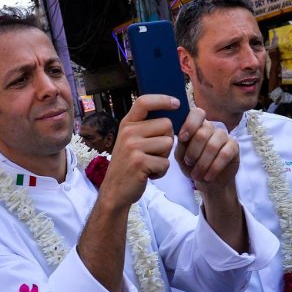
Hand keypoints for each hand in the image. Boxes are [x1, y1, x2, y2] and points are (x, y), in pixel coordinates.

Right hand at [98, 95, 177, 210]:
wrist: (114, 191)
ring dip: (164, 157)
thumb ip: (145, 127)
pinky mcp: (140, 162)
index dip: (162, 99)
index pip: (144, 102)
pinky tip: (148, 174)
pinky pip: (165, 162)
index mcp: (126, 124)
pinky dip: (161, 171)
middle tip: (152, 153)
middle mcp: (128, 132)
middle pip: (166, 124)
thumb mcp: (130, 141)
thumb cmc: (128, 165)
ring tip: (149, 163)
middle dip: (167, 139)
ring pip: (168, 143)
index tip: (176, 103)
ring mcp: (133, 147)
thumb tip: (172, 114)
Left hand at [174, 107, 239, 192]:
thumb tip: (182, 137)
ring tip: (196, 175)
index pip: (196, 113)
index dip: (189, 124)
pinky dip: (214, 167)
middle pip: (202, 133)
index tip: (182, 138)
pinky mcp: (234, 146)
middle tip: (189, 164)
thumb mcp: (182, 156)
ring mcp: (224, 136)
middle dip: (193, 152)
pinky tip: (208, 176)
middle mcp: (211, 127)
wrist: (207, 181)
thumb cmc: (192, 165)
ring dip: (202, 163)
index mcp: (197, 125)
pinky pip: (225, 154)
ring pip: (213, 145)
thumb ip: (181, 145)